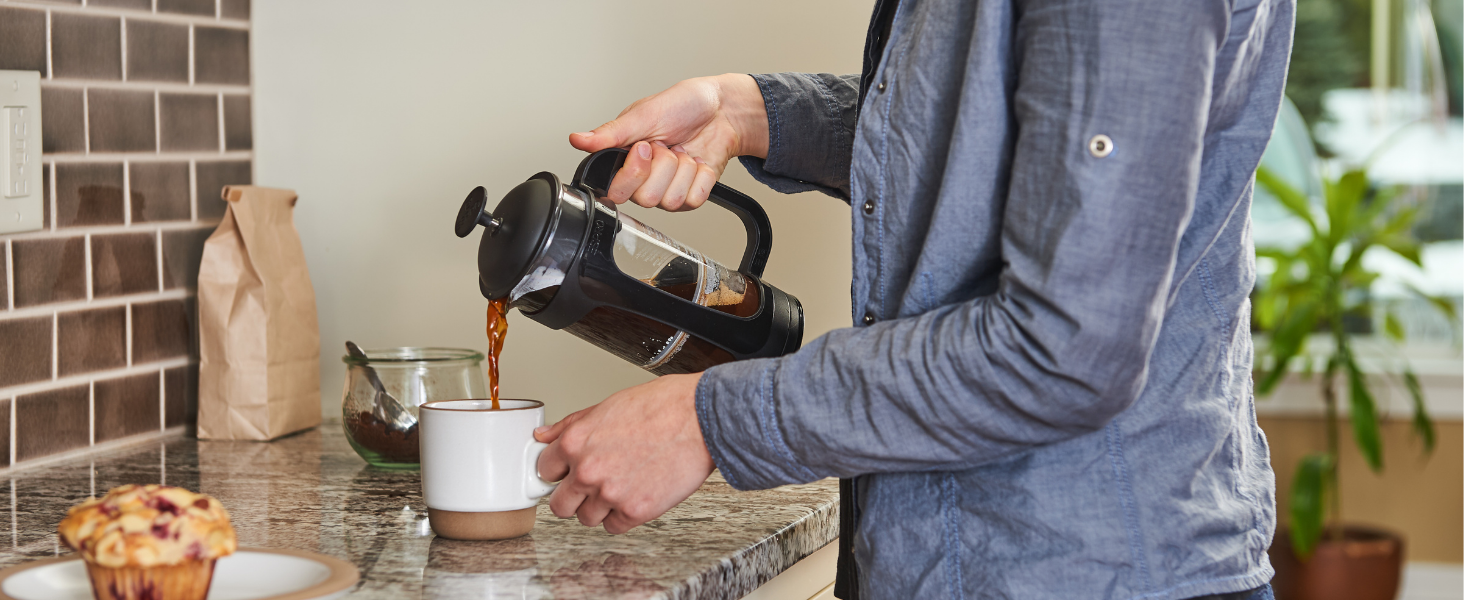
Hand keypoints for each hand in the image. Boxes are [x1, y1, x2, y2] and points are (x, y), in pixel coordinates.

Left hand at [534, 373, 712, 533]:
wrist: (701, 418)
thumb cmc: (662, 406)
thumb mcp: (607, 406)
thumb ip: (571, 425)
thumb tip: (545, 435)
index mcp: (576, 442)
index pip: (544, 470)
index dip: (558, 471)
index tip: (565, 473)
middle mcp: (588, 470)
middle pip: (559, 505)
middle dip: (571, 497)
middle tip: (588, 487)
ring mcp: (610, 494)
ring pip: (586, 519)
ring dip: (598, 508)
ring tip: (618, 487)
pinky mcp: (635, 511)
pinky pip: (614, 527)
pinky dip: (621, 516)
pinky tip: (633, 495)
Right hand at [569, 74, 767, 210]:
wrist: (722, 109)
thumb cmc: (683, 106)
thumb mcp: (643, 114)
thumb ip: (610, 133)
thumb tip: (577, 140)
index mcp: (625, 160)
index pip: (615, 191)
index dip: (634, 172)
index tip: (645, 146)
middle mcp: (645, 180)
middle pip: (645, 199)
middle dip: (663, 167)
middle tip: (666, 145)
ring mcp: (668, 189)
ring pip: (670, 200)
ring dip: (682, 169)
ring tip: (682, 151)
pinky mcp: (692, 195)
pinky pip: (694, 198)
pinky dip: (700, 175)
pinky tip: (697, 161)